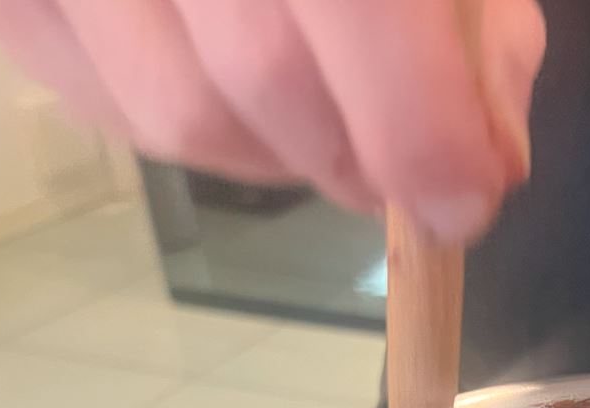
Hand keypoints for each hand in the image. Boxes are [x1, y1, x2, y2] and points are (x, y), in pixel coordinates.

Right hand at [0, 0, 545, 241]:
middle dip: (356, 158)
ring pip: (178, 116)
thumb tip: (486, 162)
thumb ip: (480, 19)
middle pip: (261, 78)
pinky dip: (196, 130)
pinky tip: (237, 95)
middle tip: (397, 172)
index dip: (419, 132)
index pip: (353, 4)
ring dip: (279, 156)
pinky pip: (104, 106)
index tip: (463, 205)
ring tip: (320, 121)